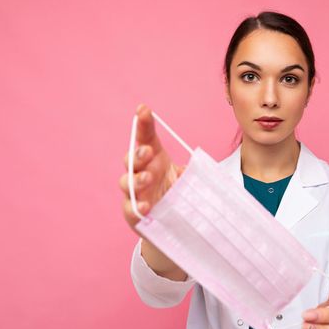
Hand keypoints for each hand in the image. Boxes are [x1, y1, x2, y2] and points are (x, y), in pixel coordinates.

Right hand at [119, 103, 184, 229]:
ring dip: (137, 179)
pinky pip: (130, 209)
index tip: (143, 109)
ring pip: (127, 182)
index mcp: (154, 158)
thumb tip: (201, 165)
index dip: (143, 123)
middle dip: (138, 153)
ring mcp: (136, 193)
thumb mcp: (190, 177)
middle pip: (132, 158)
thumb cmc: (178, 192)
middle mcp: (141, 172)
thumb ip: (195, 169)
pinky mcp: (134, 213)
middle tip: (148, 151)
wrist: (173, 219)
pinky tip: (145, 206)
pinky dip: (136, 207)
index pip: (145, 137)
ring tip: (148, 178)